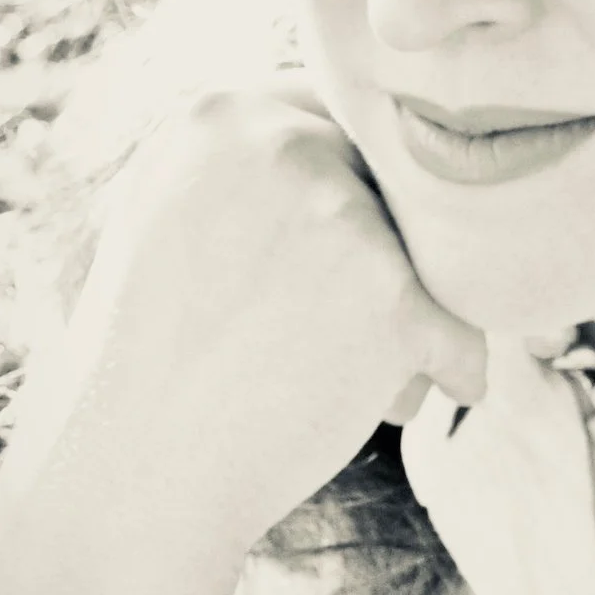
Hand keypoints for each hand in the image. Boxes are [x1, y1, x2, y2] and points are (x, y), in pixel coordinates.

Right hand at [37, 82, 486, 551]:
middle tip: (343, 332)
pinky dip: (450, 373)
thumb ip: (249, 166)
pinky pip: (463, 334)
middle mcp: (283, 143)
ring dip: (414, 321)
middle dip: (388, 261)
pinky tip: (406, 401)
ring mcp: (341, 216)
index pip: (338, 119)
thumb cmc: (143, 364)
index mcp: (220, 115)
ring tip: (360, 384)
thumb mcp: (166, 218)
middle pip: (394, 189)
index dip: (357, 191)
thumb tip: (346, 142)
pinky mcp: (391, 298)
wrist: (130, 479)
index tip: (343, 252)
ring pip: (435, 259)